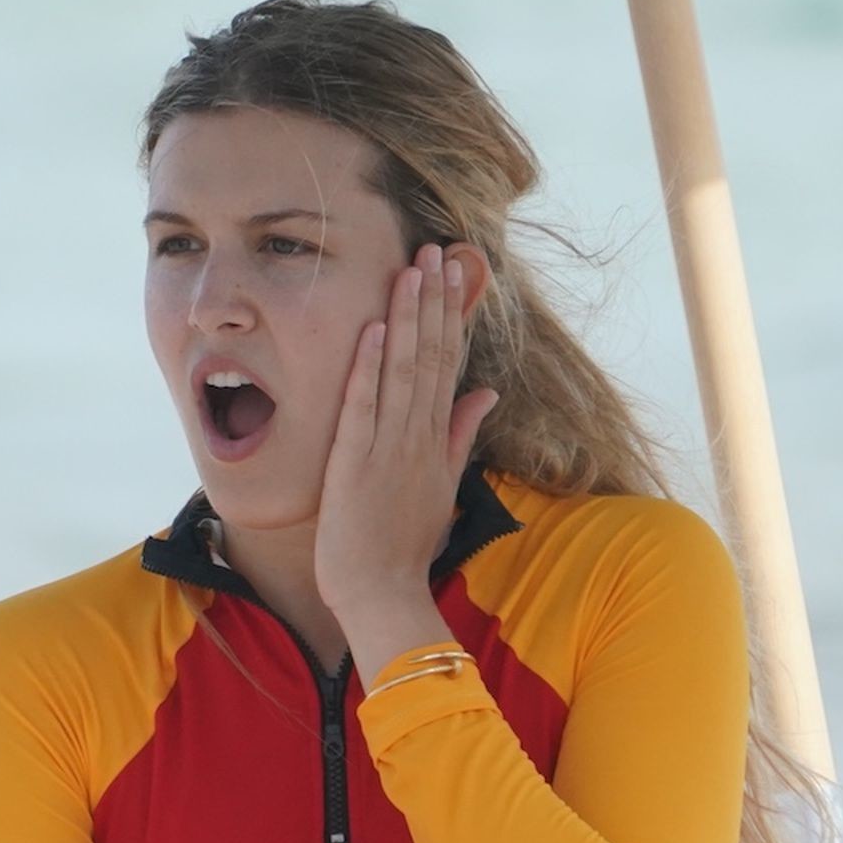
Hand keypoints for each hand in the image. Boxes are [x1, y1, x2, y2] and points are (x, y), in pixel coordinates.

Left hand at [312, 243, 498, 618]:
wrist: (383, 594)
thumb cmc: (404, 546)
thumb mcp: (442, 486)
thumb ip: (461, 435)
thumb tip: (487, 391)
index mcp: (436, 441)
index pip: (448, 365)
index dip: (451, 316)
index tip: (454, 271)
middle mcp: (418, 439)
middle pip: (431, 359)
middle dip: (434, 303)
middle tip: (437, 249)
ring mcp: (388, 450)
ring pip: (402, 373)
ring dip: (406, 320)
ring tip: (411, 270)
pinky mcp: (355, 465)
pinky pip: (364, 409)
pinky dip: (368, 368)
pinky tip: (373, 328)